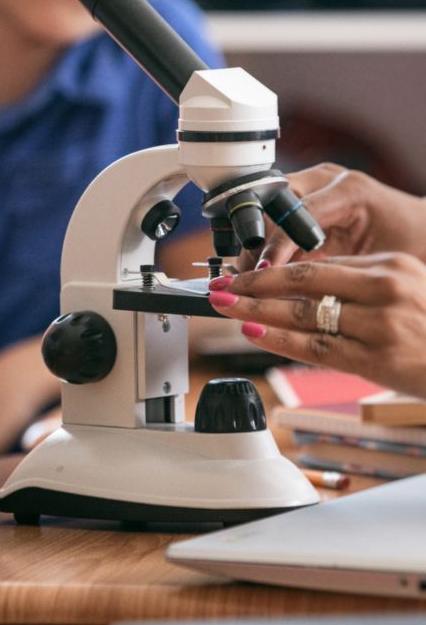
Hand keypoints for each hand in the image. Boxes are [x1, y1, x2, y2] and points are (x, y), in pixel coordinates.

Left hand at [209, 253, 425, 398]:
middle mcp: (384, 290)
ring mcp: (380, 325)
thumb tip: (303, 287)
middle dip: (254, 283)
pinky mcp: (377, 360)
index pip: (319, 264)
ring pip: (305, 313)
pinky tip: (255, 332)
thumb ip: (359, 285)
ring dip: (257, 309)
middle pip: (304, 281)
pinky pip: (317, 347)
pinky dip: (281, 339)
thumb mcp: (405, 290)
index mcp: (390, 267)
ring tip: (225, 306)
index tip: (243, 272)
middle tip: (219, 285)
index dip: (274, 268)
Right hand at [239, 164, 425, 268]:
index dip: (275, 245)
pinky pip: (274, 217)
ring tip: (252, 276)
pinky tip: (263, 270)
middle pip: (272, 202)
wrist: (420, 231)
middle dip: (257, 241)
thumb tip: (287, 290)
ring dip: (256, 243)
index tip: (263, 272)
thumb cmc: (409, 244)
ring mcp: (313, 185)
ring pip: (266, 207)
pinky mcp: (304, 198)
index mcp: (348, 189)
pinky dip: (267, 245)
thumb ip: (331, 270)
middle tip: (250, 275)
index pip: (297, 212)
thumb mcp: (372, 262)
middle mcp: (326, 179)